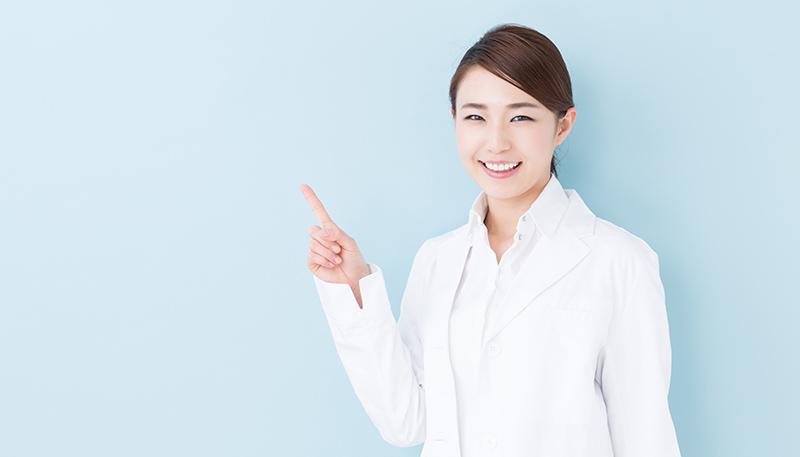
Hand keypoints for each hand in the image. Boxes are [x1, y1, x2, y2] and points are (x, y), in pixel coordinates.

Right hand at [301, 183, 370, 297]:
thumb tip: (322, 231)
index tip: (303, 186)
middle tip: (339, 250)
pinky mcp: (312, 262)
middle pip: (315, 231)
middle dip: (329, 241)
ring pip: (314, 244)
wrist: (354, 278)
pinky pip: (313, 256)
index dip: (311, 199)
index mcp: (330, 230)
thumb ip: (336, 233)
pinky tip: (331, 264)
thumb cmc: (354, 259)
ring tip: (337, 259)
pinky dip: (325, 260)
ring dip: (329, 253)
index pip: (318, 212)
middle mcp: (320, 238)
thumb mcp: (349, 242)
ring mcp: (315, 249)